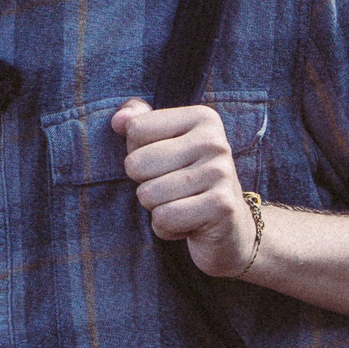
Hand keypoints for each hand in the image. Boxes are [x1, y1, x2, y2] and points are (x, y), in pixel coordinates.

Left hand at [111, 98, 257, 279]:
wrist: (230, 227)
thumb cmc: (186, 180)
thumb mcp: (164, 144)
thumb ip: (139, 121)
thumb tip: (118, 120)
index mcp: (202, 118)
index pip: (136, 129)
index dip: (138, 152)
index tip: (165, 163)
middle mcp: (215, 141)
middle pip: (137, 163)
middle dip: (144, 184)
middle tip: (171, 189)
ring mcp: (221, 173)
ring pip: (148, 194)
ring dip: (156, 208)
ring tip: (181, 205)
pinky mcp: (221, 206)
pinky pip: (164, 218)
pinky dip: (167, 228)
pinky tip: (188, 223)